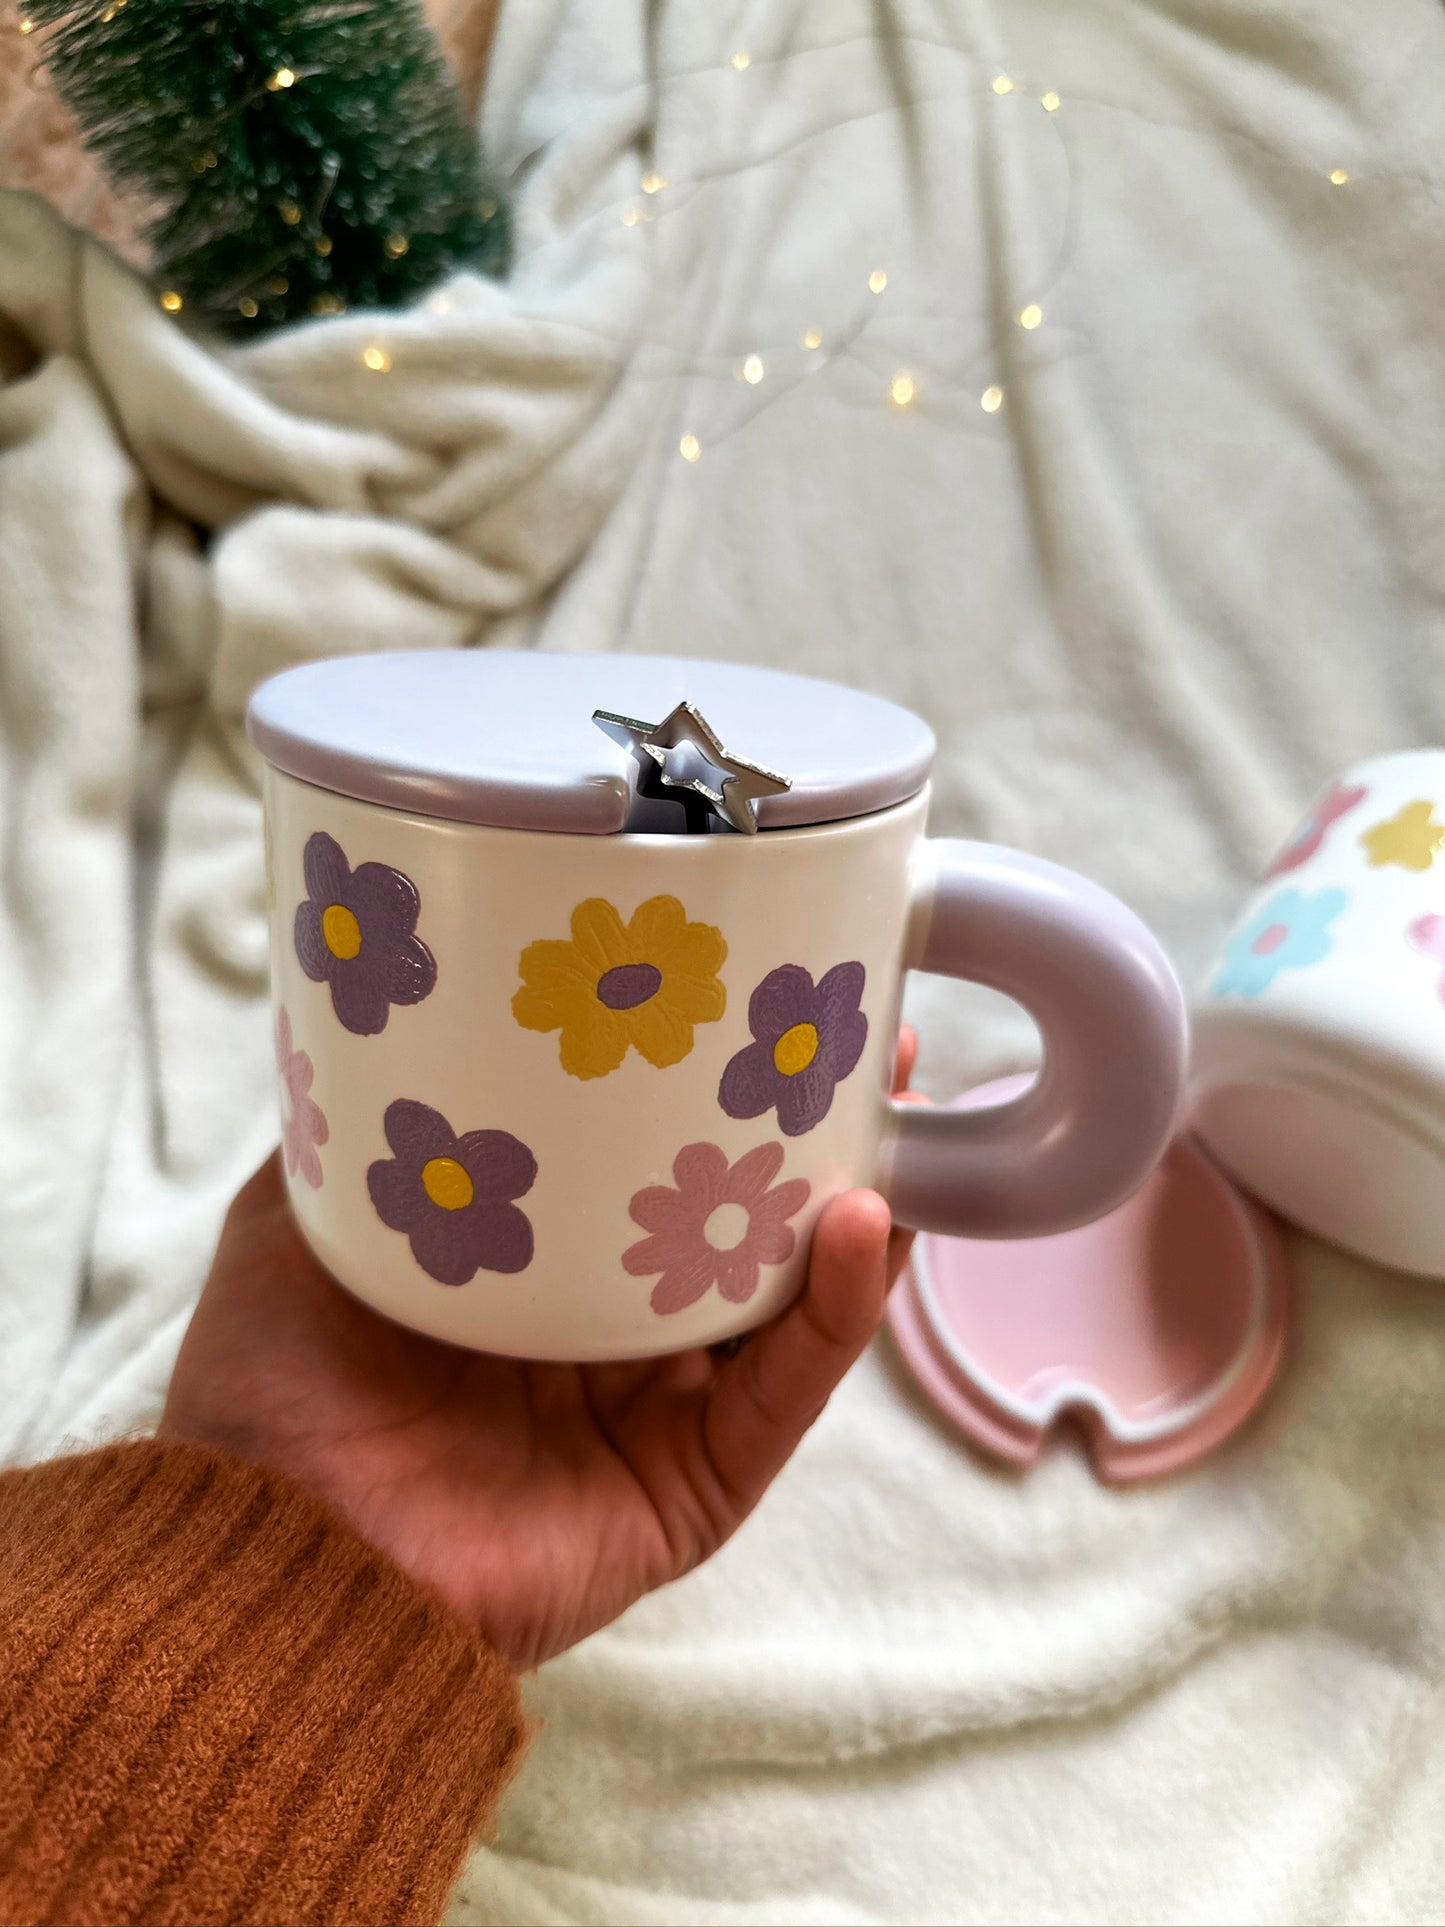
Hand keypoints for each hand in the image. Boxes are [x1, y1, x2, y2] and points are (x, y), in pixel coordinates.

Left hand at [162, 1032, 918, 1669]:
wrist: (280, 1553)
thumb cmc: (275, 1386)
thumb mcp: (305, 1217)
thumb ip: (365, 1130)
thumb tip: (397, 1018)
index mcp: (533, 1273)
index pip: (646, 1169)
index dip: (703, 1093)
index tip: (751, 1004)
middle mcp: (606, 1336)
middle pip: (737, 1223)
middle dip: (805, 1136)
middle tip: (864, 1041)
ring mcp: (658, 1413)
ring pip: (785, 1300)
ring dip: (851, 1208)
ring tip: (891, 1113)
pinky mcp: (693, 1487)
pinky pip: (784, 1394)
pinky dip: (835, 1316)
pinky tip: (862, 1229)